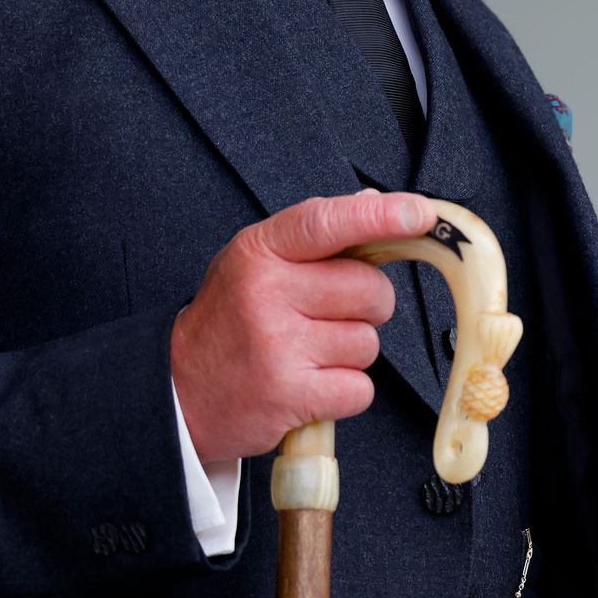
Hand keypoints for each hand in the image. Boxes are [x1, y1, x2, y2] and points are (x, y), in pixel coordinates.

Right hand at [171, 190, 433, 461]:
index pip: (328, 221)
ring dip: (350, 353)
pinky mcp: (289, 395)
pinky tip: (311, 384)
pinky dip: (345, 392)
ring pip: (368, 342)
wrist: (177, 392)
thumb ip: (314, 234)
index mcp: (260, 251)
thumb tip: (375, 202)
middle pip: (369, 290)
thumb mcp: (255, 262)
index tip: (420, 214)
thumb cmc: (227, 321)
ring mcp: (277, 345)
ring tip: (307, 353)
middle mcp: (267, 294)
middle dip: (366, 306)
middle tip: (327, 317)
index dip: (381, 216)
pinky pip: (360, 388)